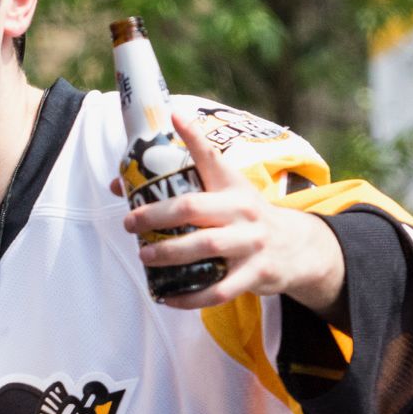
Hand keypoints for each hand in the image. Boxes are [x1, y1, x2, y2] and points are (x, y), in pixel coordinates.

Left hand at [119, 112, 344, 313]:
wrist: (296, 248)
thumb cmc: (244, 217)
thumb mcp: (224, 193)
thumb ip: (181, 186)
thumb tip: (116, 183)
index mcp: (232, 185)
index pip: (211, 156)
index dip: (193, 136)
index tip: (174, 116)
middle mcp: (242, 210)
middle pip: (194, 207)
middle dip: (156, 215)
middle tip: (130, 224)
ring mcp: (251, 243)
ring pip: (205, 248)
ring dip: (169, 253)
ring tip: (145, 255)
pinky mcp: (256, 274)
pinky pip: (219, 289)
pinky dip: (191, 297)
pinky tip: (168, 297)